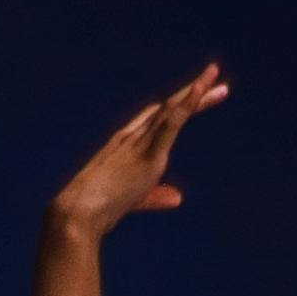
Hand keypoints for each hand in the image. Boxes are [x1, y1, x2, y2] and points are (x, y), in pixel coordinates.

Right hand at [50, 62, 227, 240]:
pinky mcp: (148, 154)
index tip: (194, 96)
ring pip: (172, 110)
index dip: (175, 107)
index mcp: (124, 146)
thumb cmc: (92, 214)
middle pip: (167, 109)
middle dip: (192, 95)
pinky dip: (188, 104)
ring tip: (219, 82)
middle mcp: (132, 137)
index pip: (155, 120)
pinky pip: (172, 122)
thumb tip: (178, 198)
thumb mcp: (131, 202)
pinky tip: (202, 90)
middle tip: (217, 81)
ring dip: (196, 94)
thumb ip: (155, 197)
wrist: (76, 214)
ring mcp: (139, 143)